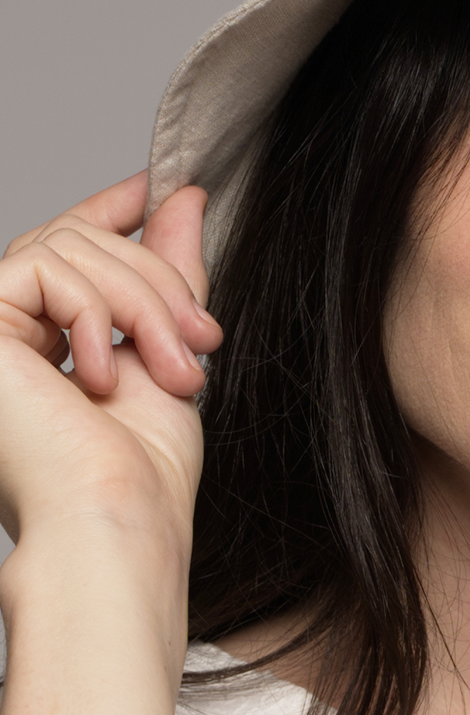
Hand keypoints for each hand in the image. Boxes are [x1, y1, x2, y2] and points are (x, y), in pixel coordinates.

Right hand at [0, 173, 223, 559]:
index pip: (63, 251)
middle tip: (204, 337)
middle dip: (156, 281)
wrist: (112, 525)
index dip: (109, 210)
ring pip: (67, 249)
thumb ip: (165, 277)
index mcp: (38, 350)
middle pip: (76, 243)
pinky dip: (93, 313)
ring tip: (177, 370)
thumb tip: (182, 197)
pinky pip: (43, 267)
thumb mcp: (167, 354)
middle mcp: (2, 338)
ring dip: (141, 303)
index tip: (161, 189)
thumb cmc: (139, 477)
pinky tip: (102, 377)